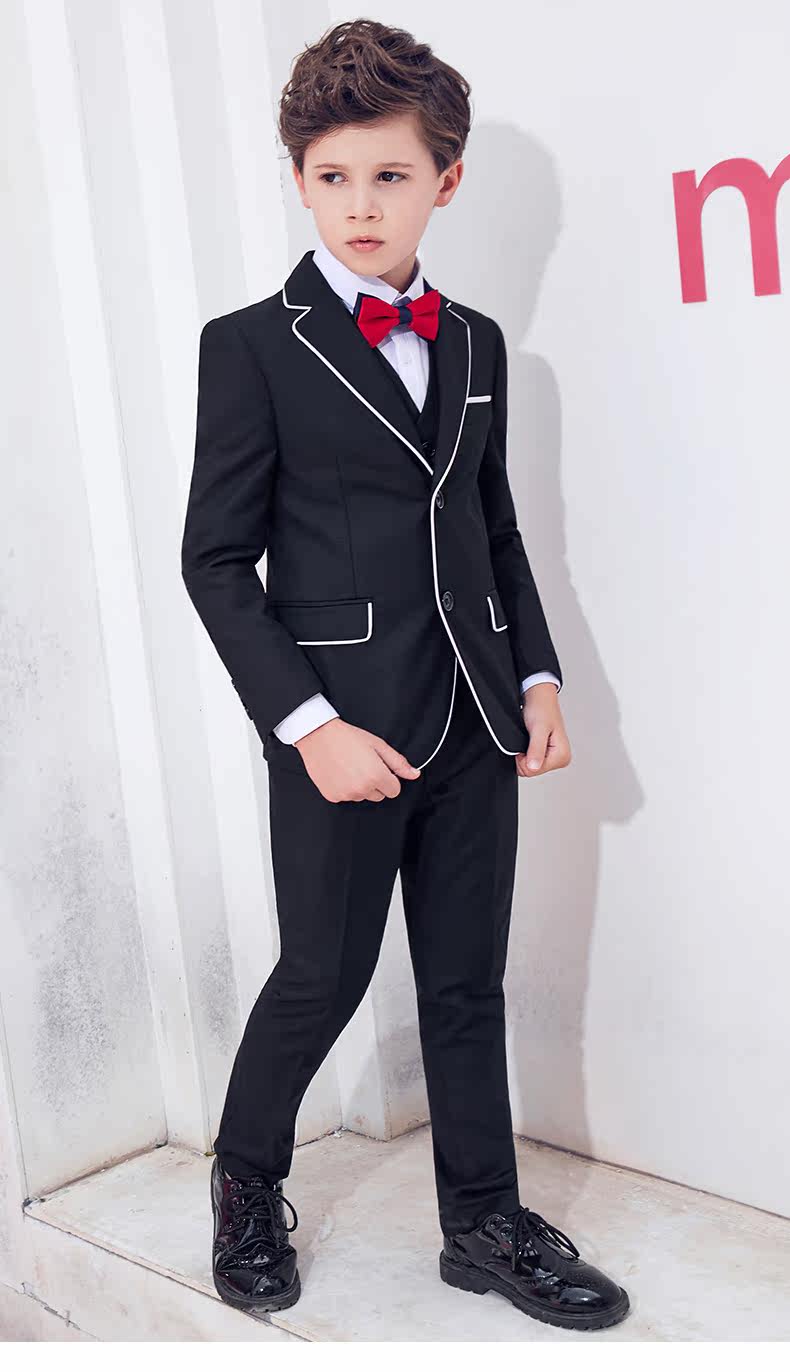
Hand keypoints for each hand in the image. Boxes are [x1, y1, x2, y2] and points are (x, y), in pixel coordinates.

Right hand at [294, 717, 421, 802]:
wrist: (318, 735)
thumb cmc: (347, 737)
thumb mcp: (378, 745)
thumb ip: (398, 762)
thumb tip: (414, 774)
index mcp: (376, 776)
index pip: (394, 790)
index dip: (389, 778)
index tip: (379, 767)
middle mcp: (362, 789)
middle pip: (379, 795)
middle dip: (375, 783)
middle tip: (363, 764)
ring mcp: (346, 795)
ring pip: (362, 797)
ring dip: (360, 786)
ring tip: (349, 766)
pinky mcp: (333, 796)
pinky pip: (346, 797)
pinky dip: (344, 788)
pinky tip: (339, 772)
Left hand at [516, 682, 570, 777]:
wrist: (539, 698)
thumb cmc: (541, 708)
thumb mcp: (538, 728)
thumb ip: (536, 749)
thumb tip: (533, 767)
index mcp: (562, 756)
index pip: (533, 771)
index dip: (524, 757)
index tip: (528, 741)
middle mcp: (561, 759)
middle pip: (531, 771)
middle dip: (524, 756)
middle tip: (529, 737)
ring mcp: (554, 758)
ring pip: (529, 767)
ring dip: (524, 753)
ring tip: (531, 737)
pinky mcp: (546, 755)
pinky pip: (529, 762)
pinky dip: (525, 752)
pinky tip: (530, 740)